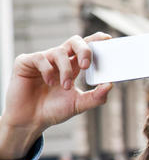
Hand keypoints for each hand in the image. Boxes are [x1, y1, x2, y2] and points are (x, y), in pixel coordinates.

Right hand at [0, 33, 112, 159]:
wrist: (31, 120)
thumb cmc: (53, 110)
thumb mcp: (79, 104)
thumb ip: (96, 97)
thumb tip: (110, 85)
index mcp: (72, 67)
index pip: (85, 48)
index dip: (95, 40)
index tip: (107, 38)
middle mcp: (59, 60)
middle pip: (74, 41)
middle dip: (84, 50)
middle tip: (86, 65)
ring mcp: (43, 60)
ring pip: (59, 52)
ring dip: (66, 70)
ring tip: (65, 86)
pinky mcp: (26, 62)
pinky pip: (40, 58)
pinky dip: (48, 70)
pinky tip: (48, 83)